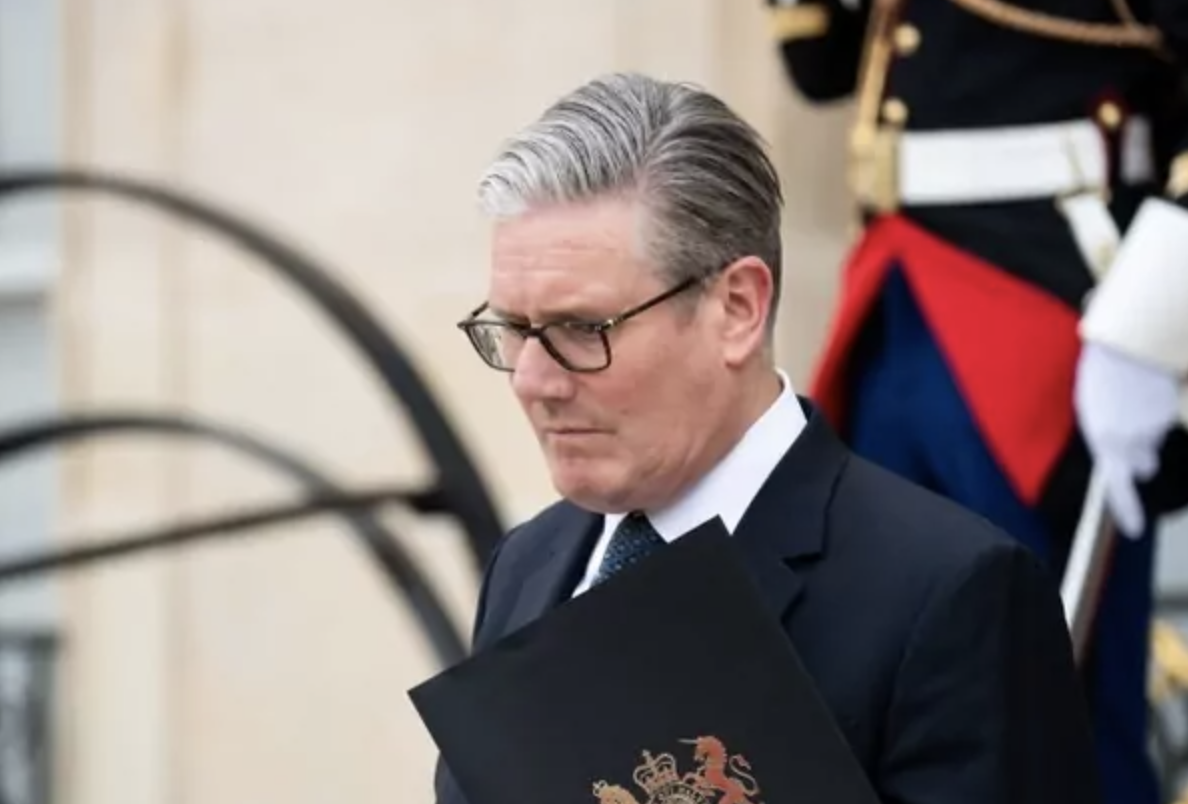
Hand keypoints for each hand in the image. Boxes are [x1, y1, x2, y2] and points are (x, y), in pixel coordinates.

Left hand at [1074, 341, 1180, 536]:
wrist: (1125, 344)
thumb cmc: (1100, 375)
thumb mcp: (1090, 410)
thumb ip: (1105, 437)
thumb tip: (1126, 460)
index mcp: (1103, 441)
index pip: (1117, 487)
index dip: (1127, 510)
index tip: (1136, 530)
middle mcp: (1130, 439)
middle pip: (1145, 465)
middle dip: (1143, 457)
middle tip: (1132, 435)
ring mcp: (1154, 426)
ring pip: (1155, 439)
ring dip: (1147, 428)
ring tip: (1133, 400)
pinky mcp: (1171, 412)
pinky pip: (1164, 419)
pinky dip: (1157, 410)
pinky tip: (1146, 390)